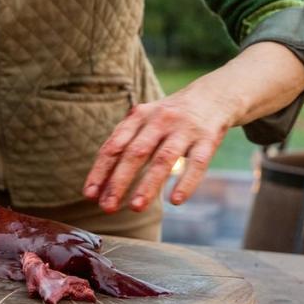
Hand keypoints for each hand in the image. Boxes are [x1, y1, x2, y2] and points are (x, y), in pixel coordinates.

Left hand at [82, 82, 233, 212]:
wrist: (214, 95)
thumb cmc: (170, 118)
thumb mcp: (145, 121)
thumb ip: (125, 145)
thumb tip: (101, 184)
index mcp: (139, 115)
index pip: (114, 145)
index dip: (100, 170)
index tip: (90, 195)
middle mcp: (160, 119)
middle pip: (135, 153)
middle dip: (119, 181)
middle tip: (107, 207)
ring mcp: (185, 128)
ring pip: (163, 159)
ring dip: (148, 185)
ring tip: (135, 208)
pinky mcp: (209, 138)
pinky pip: (197, 163)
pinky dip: (186, 182)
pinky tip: (176, 201)